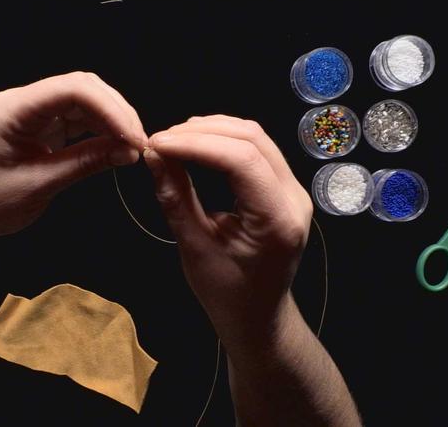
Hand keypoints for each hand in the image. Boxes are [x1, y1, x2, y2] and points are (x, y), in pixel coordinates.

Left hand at [0, 72, 145, 240]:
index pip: (71, 90)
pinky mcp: (37, 127)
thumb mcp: (39, 186)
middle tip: (140, 142)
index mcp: (12, 109)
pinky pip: (74, 118)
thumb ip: (84, 163)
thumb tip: (128, 150)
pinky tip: (114, 146)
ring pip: (81, 102)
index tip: (134, 136)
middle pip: (80, 88)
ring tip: (132, 147)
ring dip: (110, 120)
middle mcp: (21, 103)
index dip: (110, 109)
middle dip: (115, 111)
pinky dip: (98, 130)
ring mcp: (30, 113)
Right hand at [145, 115, 312, 346]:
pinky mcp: (284, 188)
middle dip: (201, 132)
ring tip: (173, 140)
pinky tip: (195, 145)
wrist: (259, 317)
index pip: (240, 159)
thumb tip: (153, 156)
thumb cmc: (227, 294)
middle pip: (251, 138)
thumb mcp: (194, 247)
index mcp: (277, 219)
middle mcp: (294, 198)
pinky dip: (223, 141)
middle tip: (160, 140)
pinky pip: (256, 150)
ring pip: (255, 137)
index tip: (157, 144)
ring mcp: (294, 190)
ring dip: (212, 130)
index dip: (195, 144)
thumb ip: (175, 198)